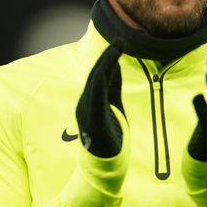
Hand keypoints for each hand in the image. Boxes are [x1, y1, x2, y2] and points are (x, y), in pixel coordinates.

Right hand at [76, 38, 124, 157]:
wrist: (104, 166)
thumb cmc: (110, 136)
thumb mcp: (114, 104)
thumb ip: (113, 86)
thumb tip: (116, 65)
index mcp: (91, 99)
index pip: (100, 73)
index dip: (109, 56)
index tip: (120, 41)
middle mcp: (85, 103)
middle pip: (97, 73)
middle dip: (108, 55)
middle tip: (120, 40)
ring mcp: (87, 112)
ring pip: (95, 82)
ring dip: (106, 64)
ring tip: (116, 49)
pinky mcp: (93, 121)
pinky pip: (96, 99)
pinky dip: (100, 84)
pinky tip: (105, 72)